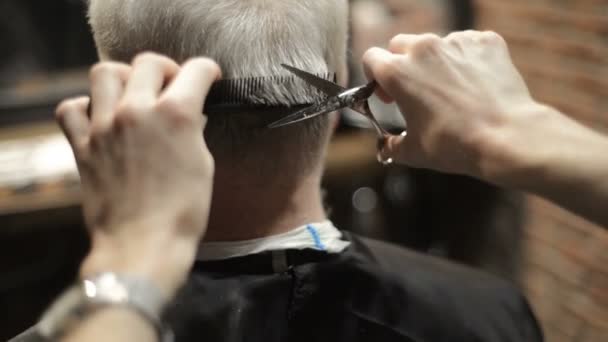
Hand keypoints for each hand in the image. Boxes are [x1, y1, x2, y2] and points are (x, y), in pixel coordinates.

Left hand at [55, 53, 220, 294]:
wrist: (144, 246)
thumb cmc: (183, 213)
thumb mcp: (203, 165)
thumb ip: (192, 131)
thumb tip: (188, 118)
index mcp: (176, 115)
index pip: (196, 70)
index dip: (209, 71)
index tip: (209, 78)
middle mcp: (137, 112)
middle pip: (148, 63)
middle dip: (167, 69)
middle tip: (173, 86)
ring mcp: (105, 127)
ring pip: (105, 73)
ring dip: (124, 77)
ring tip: (134, 93)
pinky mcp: (83, 147)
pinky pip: (72, 109)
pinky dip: (85, 106)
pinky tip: (100, 117)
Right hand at [363, 31, 547, 185]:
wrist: (507, 136)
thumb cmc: (456, 145)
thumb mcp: (413, 152)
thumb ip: (391, 145)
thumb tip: (387, 146)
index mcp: (397, 72)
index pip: (371, 59)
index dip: (375, 77)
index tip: (387, 94)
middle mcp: (423, 49)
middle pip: (401, 45)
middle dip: (403, 65)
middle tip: (415, 92)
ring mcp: (456, 42)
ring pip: (435, 45)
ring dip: (436, 63)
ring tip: (451, 92)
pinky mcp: (485, 42)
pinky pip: (467, 45)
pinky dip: (466, 61)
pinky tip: (475, 85)